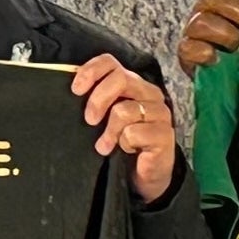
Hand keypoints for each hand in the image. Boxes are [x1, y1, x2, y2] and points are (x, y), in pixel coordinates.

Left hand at [74, 53, 177, 202]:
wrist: (147, 175)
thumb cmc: (125, 143)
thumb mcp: (107, 117)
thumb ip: (98, 99)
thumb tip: (74, 88)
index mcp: (135, 84)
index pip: (111, 63)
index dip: (91, 71)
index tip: (76, 90)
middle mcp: (150, 94)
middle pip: (120, 79)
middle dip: (98, 100)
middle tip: (89, 120)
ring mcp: (160, 113)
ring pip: (124, 110)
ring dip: (110, 132)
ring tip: (106, 145)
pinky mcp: (164, 134)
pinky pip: (133, 133)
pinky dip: (125, 144)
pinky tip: (129, 150)